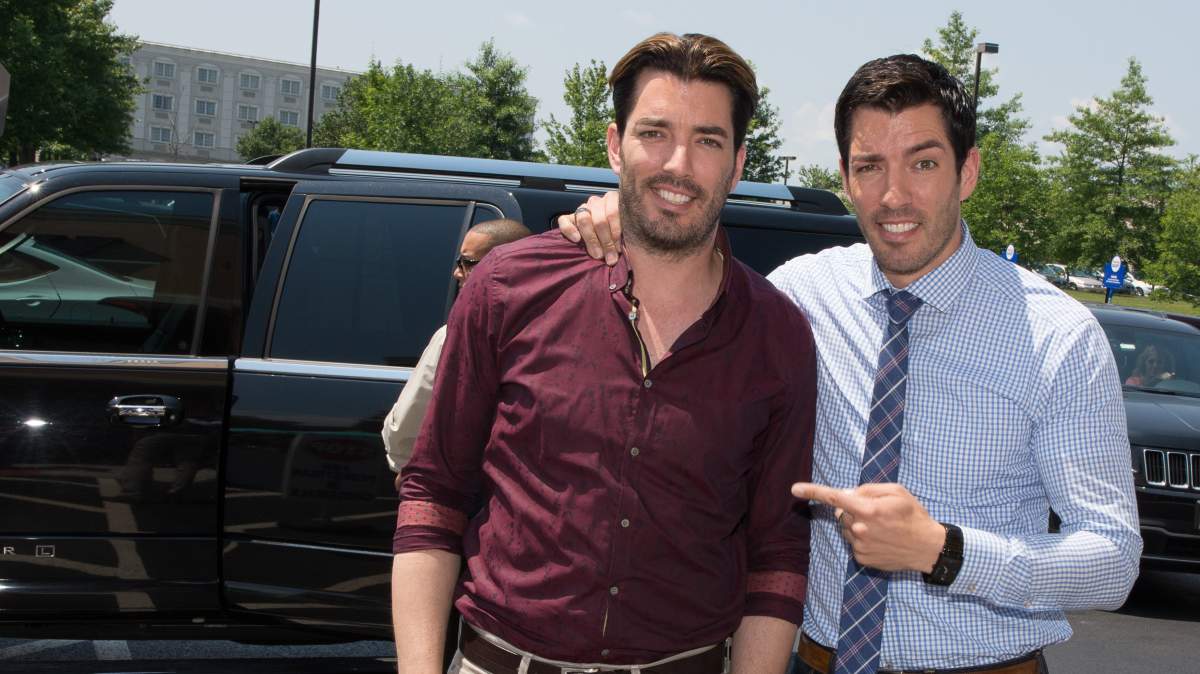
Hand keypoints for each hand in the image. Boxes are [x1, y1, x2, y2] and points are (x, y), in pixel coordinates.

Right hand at [557, 191, 621, 265]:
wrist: (602, 236)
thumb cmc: (618, 236)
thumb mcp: (625, 232)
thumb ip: (625, 236)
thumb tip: (623, 251)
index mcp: (612, 200)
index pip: (612, 212)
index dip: (616, 232)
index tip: (619, 249)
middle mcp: (596, 202)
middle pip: (599, 220)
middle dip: (605, 241)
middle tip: (610, 257)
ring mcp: (582, 209)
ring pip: (584, 219)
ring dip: (592, 240)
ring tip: (598, 255)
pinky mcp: (568, 218)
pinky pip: (564, 221)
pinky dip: (570, 230)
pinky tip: (577, 240)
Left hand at [792, 482, 945, 572]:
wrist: (928, 548)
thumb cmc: (913, 515)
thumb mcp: (896, 492)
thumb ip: (868, 490)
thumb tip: (847, 495)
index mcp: (868, 510)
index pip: (835, 498)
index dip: (813, 491)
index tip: (794, 489)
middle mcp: (860, 529)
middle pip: (842, 512)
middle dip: (853, 508)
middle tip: (877, 511)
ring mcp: (860, 546)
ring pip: (847, 527)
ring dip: (857, 523)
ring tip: (883, 527)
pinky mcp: (862, 558)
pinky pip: (853, 541)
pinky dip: (863, 538)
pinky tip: (881, 539)